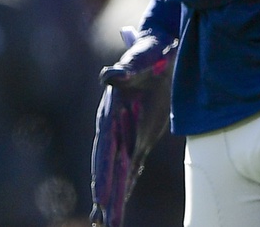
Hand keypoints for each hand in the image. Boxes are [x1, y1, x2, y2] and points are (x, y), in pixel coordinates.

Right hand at [91, 29, 176, 226]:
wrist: (159, 50)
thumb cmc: (149, 54)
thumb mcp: (139, 60)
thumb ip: (125, 70)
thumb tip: (109, 75)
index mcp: (110, 115)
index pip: (103, 151)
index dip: (101, 175)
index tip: (100, 199)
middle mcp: (114, 130)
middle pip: (107, 169)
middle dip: (106, 197)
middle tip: (103, 224)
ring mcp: (126, 136)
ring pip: (118, 173)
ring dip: (114, 198)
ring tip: (108, 224)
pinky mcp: (139, 139)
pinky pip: (131, 168)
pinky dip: (125, 187)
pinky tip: (120, 206)